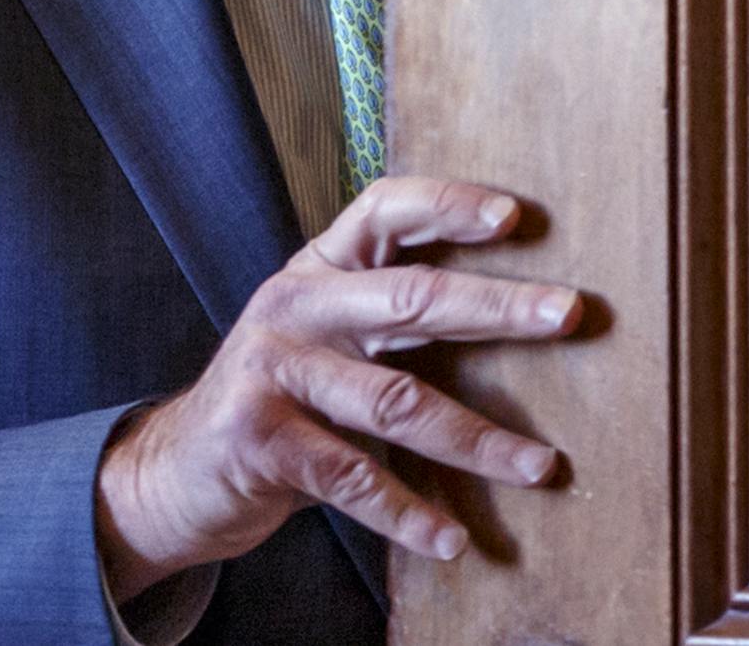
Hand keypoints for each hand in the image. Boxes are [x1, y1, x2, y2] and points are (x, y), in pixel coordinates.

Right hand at [94, 176, 578, 602]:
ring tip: (541, 466)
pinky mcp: (260, 437)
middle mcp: (294, 304)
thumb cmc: (284, 396)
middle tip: (568, 313)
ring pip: (395, 399)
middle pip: (409, 297)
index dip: (447, 206)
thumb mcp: (328, 336)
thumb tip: (522, 309)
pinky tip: (453, 541)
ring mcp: (273, 368)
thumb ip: (393, 315)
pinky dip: (409, 514)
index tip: (514, 215)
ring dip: (477, 439)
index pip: (383, 210)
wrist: (180, 466)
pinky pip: (352, 478)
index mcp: (317, 268)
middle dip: (496, 307)